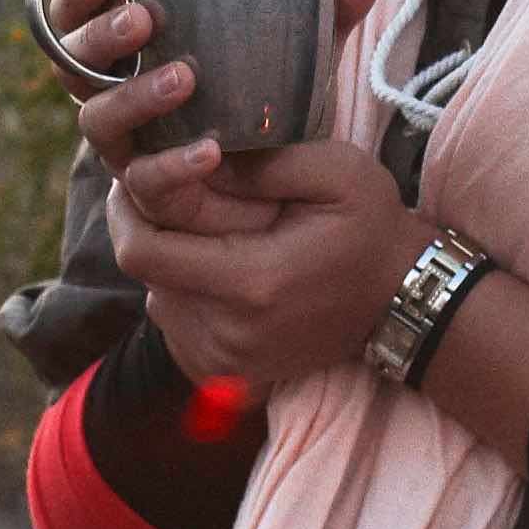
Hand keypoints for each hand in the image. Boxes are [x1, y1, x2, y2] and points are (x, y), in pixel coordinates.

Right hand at [53, 0, 384, 183]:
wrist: (295, 182)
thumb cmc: (278, 93)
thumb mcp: (300, 46)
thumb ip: (325, 7)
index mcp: (133, 46)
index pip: (79, 13)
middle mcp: (116, 93)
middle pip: (73, 63)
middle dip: (100, 36)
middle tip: (144, 20)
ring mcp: (129, 145)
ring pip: (96, 122)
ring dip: (131, 96)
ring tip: (184, 78)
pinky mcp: (152, 193)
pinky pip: (141, 183)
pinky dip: (170, 166)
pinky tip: (208, 152)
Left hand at [112, 135, 424, 390]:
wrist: (402, 301)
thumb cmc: (372, 228)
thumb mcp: (337, 171)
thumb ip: (262, 159)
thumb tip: (192, 152)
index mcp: (251, 282)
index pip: (143, 252)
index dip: (126, 210)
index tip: (132, 179)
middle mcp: (230, 334)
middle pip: (147, 275)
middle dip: (151, 230)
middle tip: (172, 195)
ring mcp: (227, 363)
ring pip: (159, 300)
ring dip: (172, 263)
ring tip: (212, 235)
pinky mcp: (228, 377)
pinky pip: (177, 328)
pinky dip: (187, 296)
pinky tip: (223, 272)